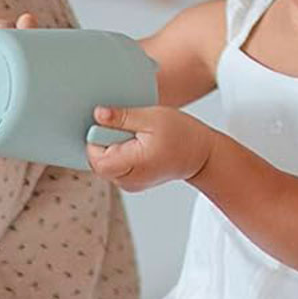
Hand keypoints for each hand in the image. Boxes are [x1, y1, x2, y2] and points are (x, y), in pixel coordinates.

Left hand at [85, 103, 210, 191]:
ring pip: (105, 162)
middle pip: (97, 160)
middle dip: (104, 140)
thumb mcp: (153, 117)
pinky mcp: (130, 181)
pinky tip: (136, 143)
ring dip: (113, 145)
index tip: (110, 123)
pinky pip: (114, 165)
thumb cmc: (182, 135)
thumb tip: (98, 114)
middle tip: (126, 127)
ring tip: (135, 135)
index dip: (96, 138)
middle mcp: (127, 181)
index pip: (96, 158)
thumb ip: (123, 117)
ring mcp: (128, 184)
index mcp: (133, 165)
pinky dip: (119, 152)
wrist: (201, 156)